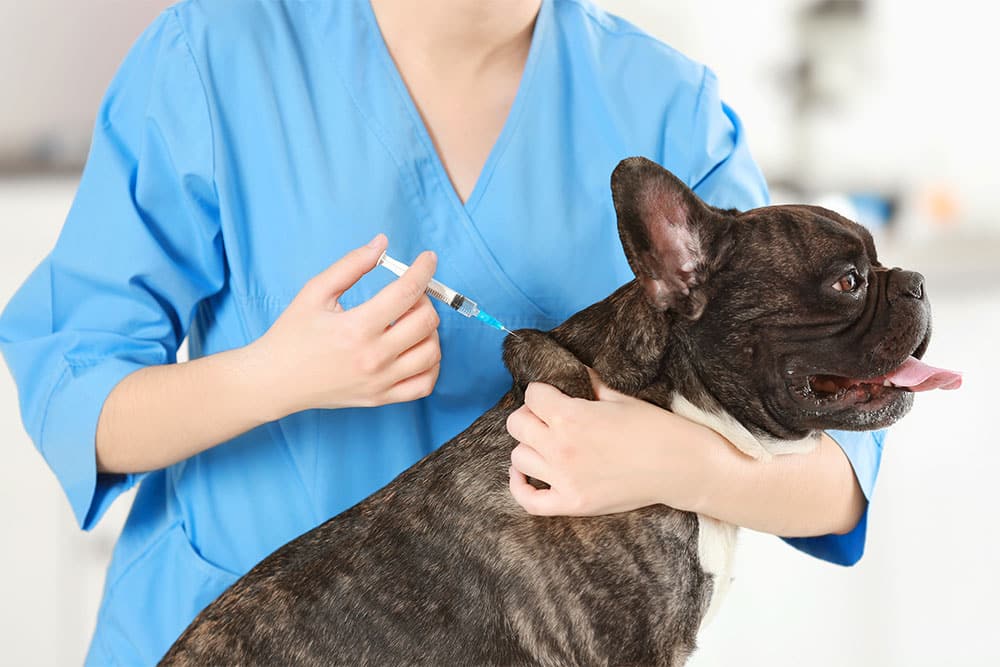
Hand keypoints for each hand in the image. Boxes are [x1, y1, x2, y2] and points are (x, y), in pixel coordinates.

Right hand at [250, 234, 441, 417]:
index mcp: (356, 327)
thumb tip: (382, 244)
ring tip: (410, 321)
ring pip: (432, 352)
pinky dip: (431, 364)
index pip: (407, 292)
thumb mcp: (315, 292)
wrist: (275, 380)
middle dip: (424, 299)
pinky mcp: (381, 398)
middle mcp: (373, 357)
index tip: (428, 258)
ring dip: (430, 330)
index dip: (424, 269)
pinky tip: (416, 349)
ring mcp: (380, 381)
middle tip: (409, 294)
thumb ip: (351, 264)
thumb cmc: (292, 334)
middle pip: (426, 321)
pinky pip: (426, 384)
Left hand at [506, 370, 714, 515]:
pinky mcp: (572, 504)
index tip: (553, 395)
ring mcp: (564, 479)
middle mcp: (561, 447)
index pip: (532, 396)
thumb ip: (588, 385)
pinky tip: (523, 472)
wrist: (681, 467)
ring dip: (529, 446)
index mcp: (571, 417)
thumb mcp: (619, 398)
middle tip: (548, 417)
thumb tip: (572, 372)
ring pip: (519, 457)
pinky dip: (519, 486)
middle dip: (530, 415)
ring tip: (546, 443)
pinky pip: (529, 500)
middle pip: (517, 424)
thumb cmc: (654, 428)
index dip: (542, 392)